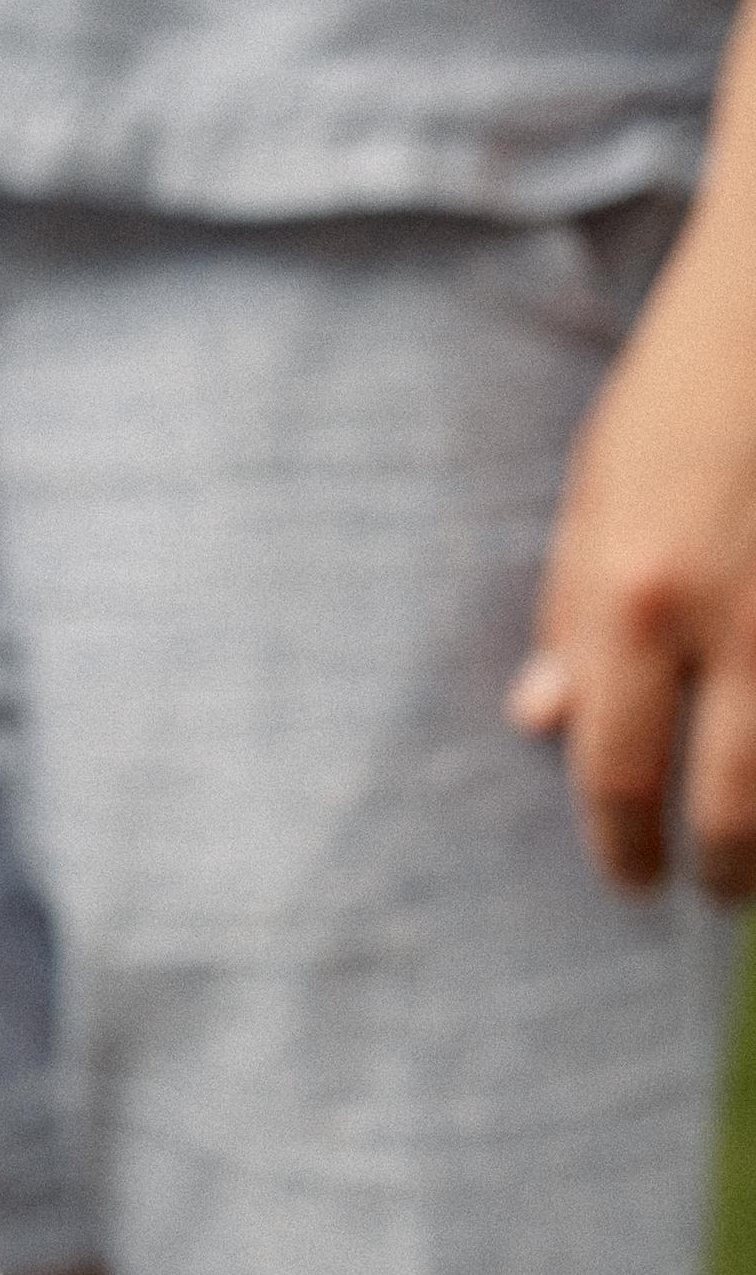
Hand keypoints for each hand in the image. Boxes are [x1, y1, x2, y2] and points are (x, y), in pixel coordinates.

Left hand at [509, 212, 755, 899]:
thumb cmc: (691, 382)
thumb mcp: (598, 487)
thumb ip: (571, 613)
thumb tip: (538, 723)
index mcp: (635, 594)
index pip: (614, 772)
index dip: (622, 849)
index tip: (630, 883)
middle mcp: (737, 616)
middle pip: (732, 808)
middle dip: (719, 871)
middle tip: (711, 892)